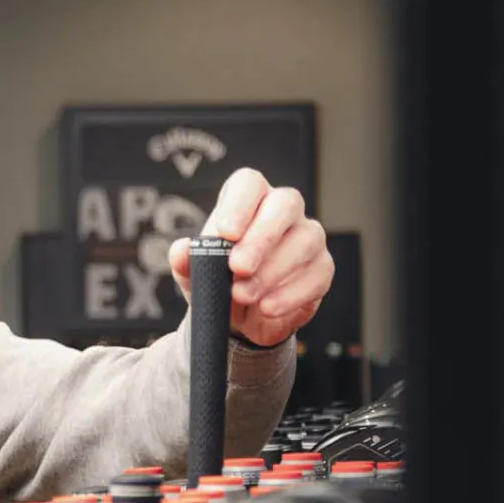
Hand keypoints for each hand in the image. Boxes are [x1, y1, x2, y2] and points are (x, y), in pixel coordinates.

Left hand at [168, 168, 332, 347]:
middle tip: (238, 268)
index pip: (249, 183)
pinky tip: (267, 307)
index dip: (240, 204)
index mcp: (248, 201)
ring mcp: (308, 237)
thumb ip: (185, 261)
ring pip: (304, 240)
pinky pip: (317, 274)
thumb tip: (181, 250)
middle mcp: (283, 211)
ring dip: (272, 271)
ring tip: (243, 295)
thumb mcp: (195, 275)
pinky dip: (290, 294)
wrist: (241, 319)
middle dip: (262, 237)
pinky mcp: (322, 268)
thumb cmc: (219, 282)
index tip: (225, 233)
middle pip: (285, 203)